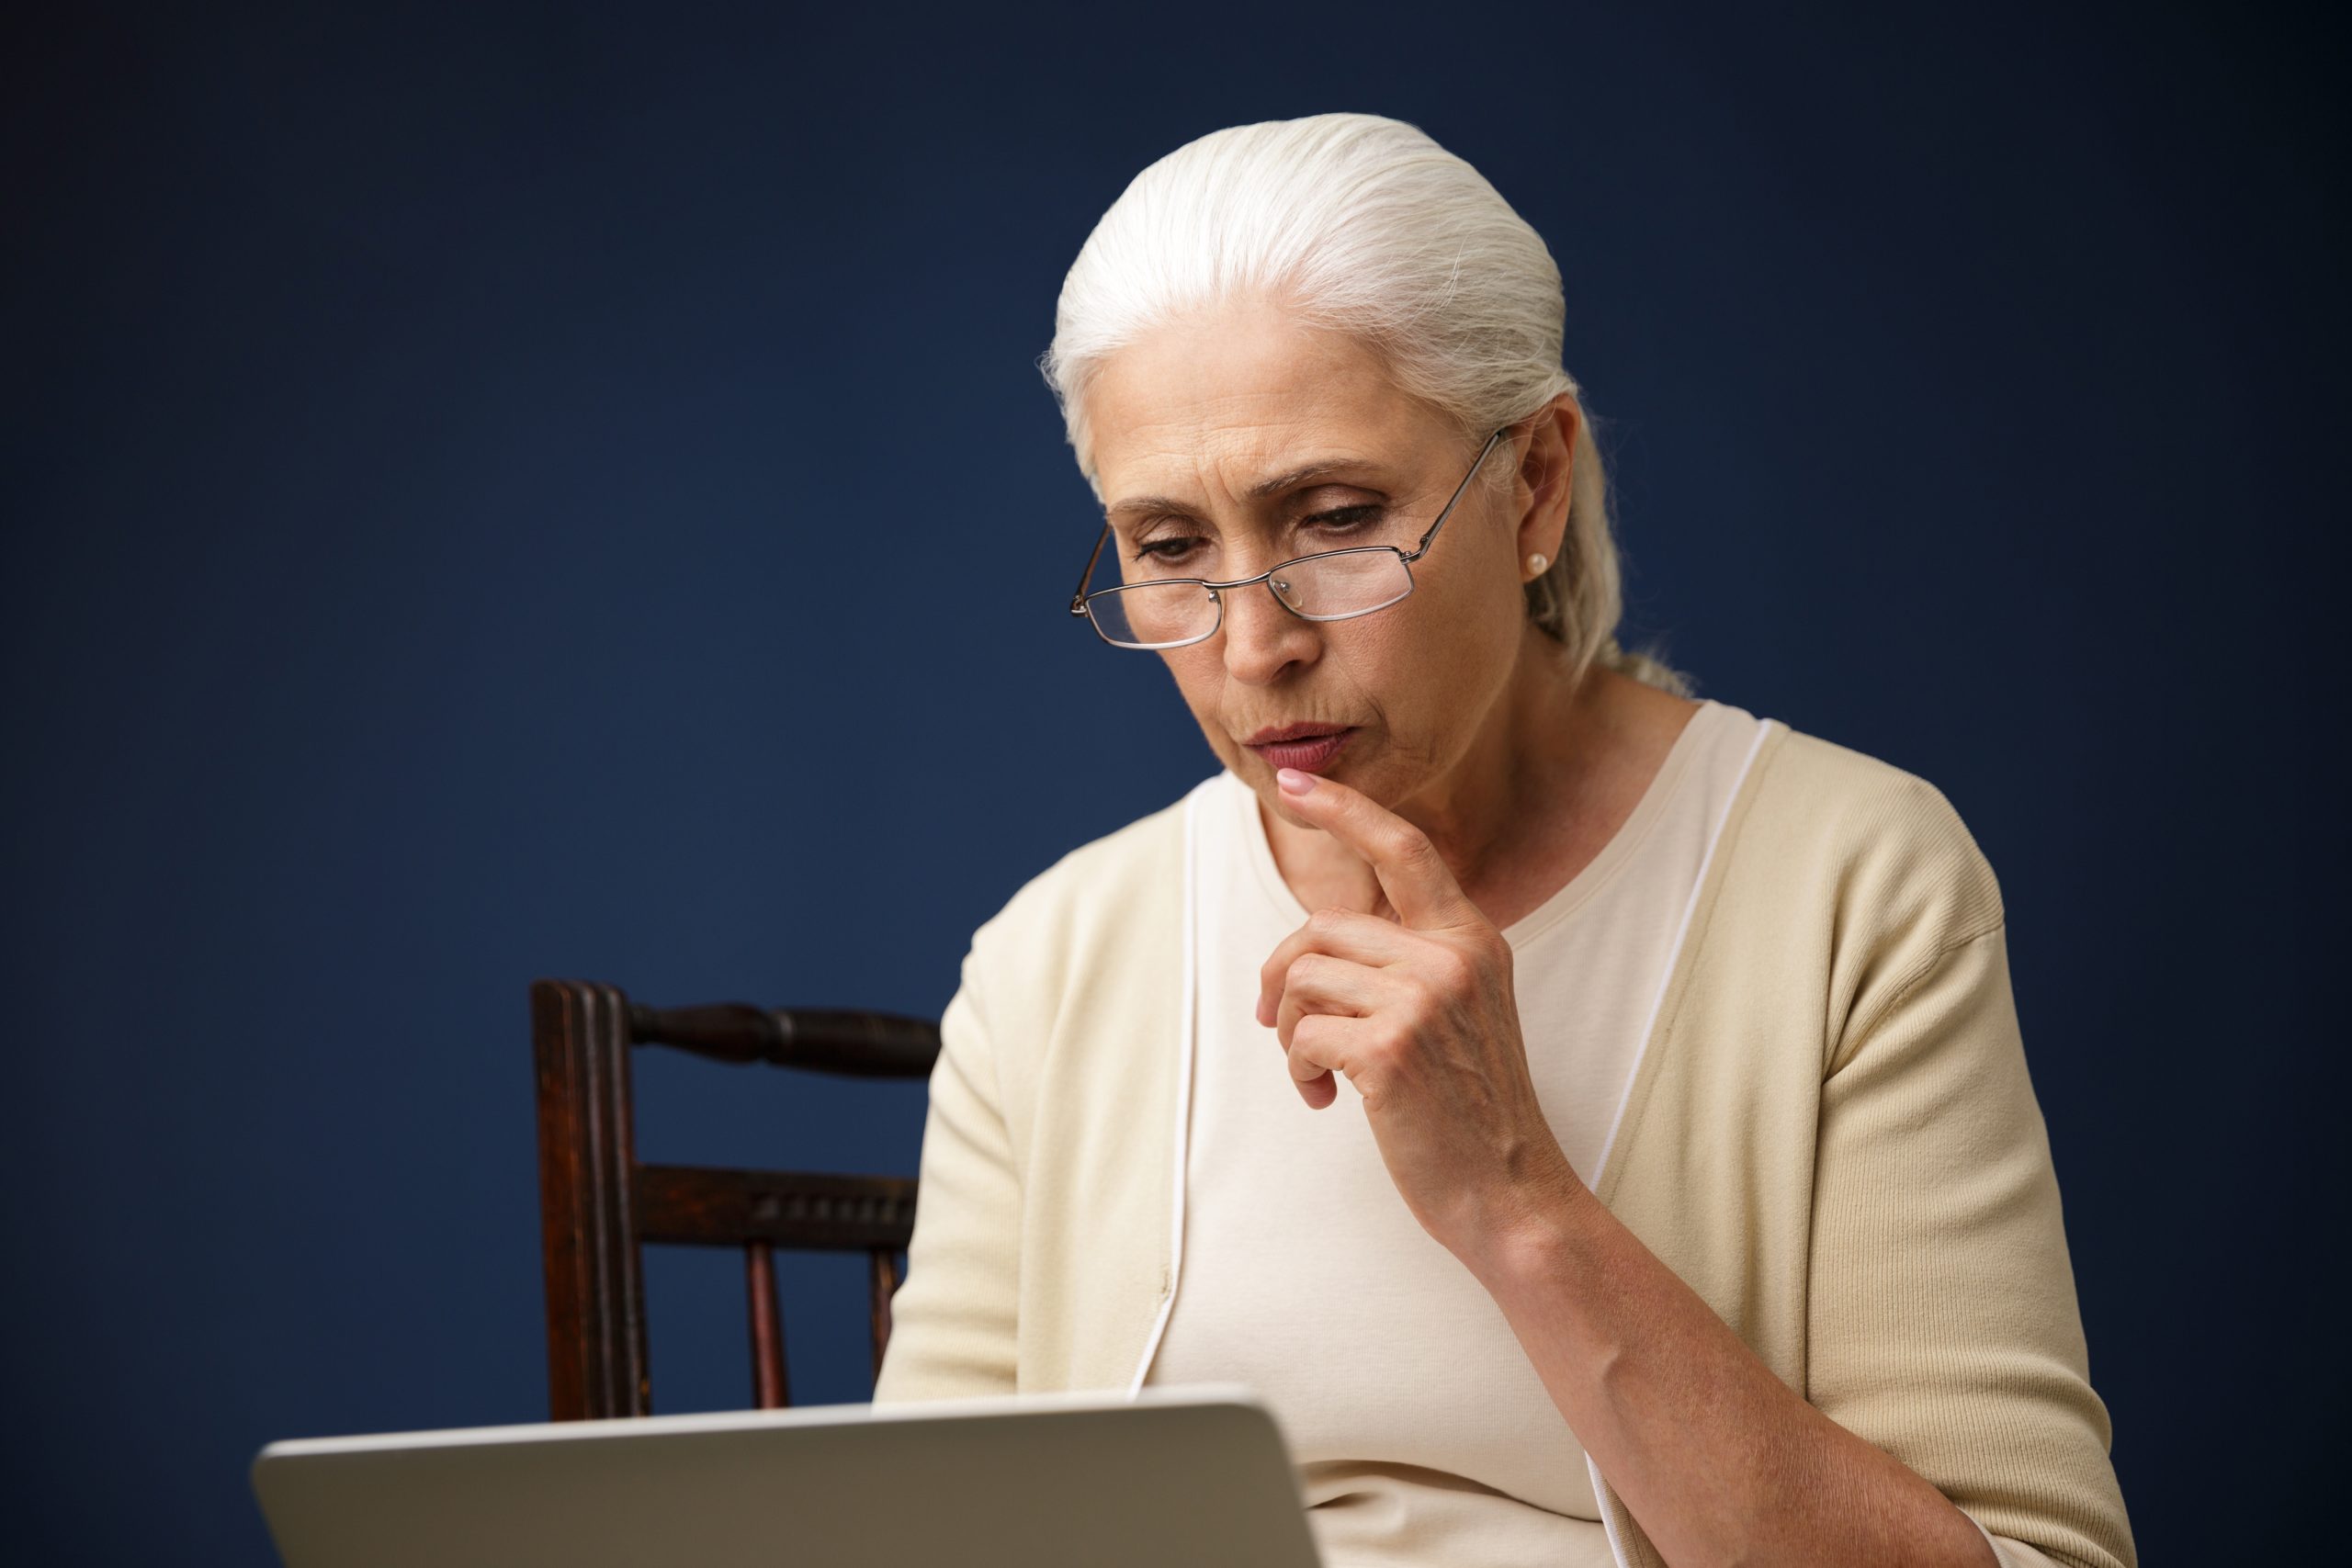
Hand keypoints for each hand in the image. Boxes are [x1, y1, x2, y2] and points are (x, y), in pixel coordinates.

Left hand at [1253, 766, 1584, 1263]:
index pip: (1404, 849)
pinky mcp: (1388, 1050)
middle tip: (1280, 1024)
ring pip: (1303, 978)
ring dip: (1292, 1033)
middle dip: (1283, 975)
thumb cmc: (1473, 1110)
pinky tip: (1326, 1102)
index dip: (1345, 809)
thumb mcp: (1461, 1012)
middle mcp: (1452, 957)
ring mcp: (1422, 1000)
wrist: (1511, 1194)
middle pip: (1321, 926)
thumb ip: (1412, 961)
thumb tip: (1317, 940)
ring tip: (1318, 1075)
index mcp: (1473, 939)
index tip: (1295, 782)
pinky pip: (1301, 1035)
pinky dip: (1298, 1071)